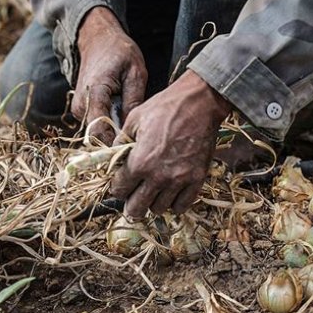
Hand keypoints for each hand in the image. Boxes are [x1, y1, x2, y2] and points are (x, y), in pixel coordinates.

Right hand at [72, 7, 147, 144]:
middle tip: (140, 138)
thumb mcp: (135, 72)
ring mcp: (79, 110)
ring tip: (133, 125)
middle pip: (98, 137)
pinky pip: (97, 126)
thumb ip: (134, 100)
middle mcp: (81, 106)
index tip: (135, 147)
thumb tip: (133, 128)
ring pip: (98, 134)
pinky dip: (110, 127)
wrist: (97, 40)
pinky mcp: (82, 111)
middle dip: (118, 141)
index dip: (116, 144)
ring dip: (115, 134)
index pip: (99, 131)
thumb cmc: (119, 53)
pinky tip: (124, 119)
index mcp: (94, 94)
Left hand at [110, 70, 232, 218]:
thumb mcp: (134, 120)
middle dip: (131, 204)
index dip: (117, 188)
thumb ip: (121, 142)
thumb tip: (113, 156)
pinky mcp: (197, 179)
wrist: (199, 103)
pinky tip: (171, 194)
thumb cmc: (165, 107)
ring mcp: (179, 180)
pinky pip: (183, 206)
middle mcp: (158, 176)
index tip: (120, 184)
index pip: (119, 190)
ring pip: (159, 209)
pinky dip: (175, 204)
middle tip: (132, 199)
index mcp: (139, 162)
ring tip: (153, 193)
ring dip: (153, 203)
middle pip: (137, 208)